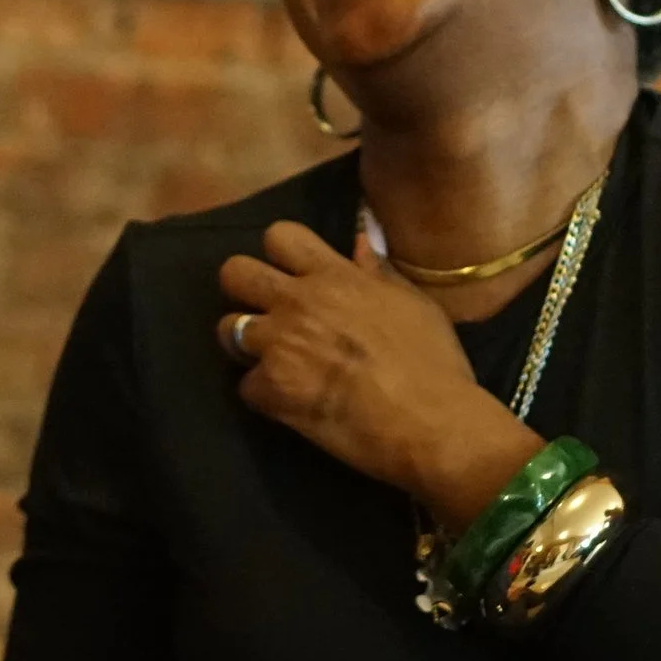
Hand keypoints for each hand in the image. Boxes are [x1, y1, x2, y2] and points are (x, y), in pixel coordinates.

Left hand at [217, 220, 543, 531]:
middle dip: (243, 290)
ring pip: (227, 328)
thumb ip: (379, 272)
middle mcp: (298, 301)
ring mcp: (280, 344)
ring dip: (246, 345)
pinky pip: (245, 386)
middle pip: (234, 272)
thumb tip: (358, 241)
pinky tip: (289, 405)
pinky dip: (265, 396)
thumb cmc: (434, 364)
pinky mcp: (272, 388)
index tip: (292, 275)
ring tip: (272, 363)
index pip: (279, 235)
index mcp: (334, 276)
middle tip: (267, 315)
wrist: (432, 425)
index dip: (278, 254)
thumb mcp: (415, 305)